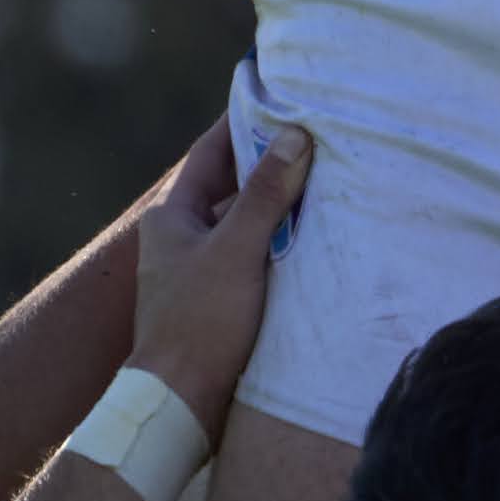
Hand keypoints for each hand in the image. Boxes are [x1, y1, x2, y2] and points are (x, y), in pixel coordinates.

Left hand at [124, 113, 311, 424]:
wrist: (179, 406)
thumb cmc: (199, 323)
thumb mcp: (236, 251)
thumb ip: (265, 195)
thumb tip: (294, 135)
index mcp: (173, 217)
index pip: (210, 152)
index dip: (241, 122)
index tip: (275, 94)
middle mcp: (181, 239)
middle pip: (232, 188)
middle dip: (270, 165)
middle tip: (316, 137)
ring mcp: (199, 273)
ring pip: (245, 226)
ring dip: (279, 210)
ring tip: (326, 184)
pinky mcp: (217, 304)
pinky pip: (253, 259)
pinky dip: (280, 246)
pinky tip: (313, 242)